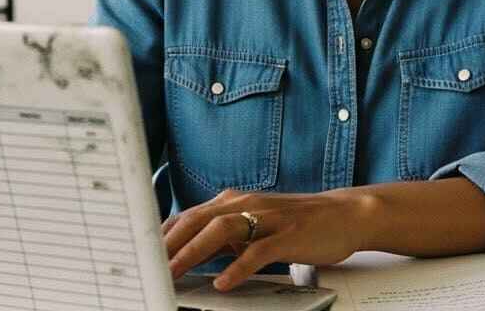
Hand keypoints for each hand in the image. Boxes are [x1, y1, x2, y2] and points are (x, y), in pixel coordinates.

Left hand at [162, 187, 373, 290]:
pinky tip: (223, 283)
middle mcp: (245, 204)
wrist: (343, 214)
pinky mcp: (286, 235)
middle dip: (169, 243)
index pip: (188, 216)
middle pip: (197, 220)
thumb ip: (225, 236)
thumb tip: (191, 253)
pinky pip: (257, 251)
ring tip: (173, 272)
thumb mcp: (254, 225)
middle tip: (147, 265)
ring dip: (192, 252)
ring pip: (220, 230)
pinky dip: (237, 267)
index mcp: (234, 202)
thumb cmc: (296, 223)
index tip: (141, 252)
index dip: (163, 234)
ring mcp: (266, 218)